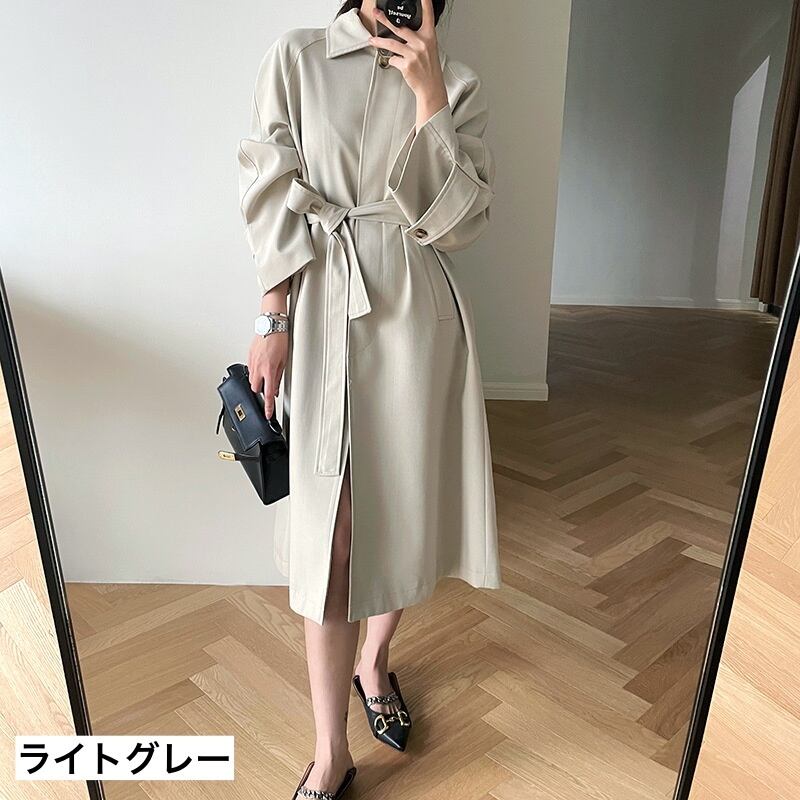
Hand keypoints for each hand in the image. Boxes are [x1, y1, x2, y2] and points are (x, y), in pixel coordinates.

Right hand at [248, 331, 287, 417]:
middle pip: (255, 389)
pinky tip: (262, 366)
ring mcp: (252, 362)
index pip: (268, 394)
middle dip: (260, 392)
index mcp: (268, 370)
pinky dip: (255, 371)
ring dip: (257, 381)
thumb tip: (276, 389)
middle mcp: (258, 367)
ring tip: (265, 375)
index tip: (267, 414)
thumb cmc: (279, 340)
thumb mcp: (284, 361)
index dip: (268, 406)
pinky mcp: (249, 356)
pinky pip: (250, 369)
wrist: (271, 326)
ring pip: (251, 379)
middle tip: (268, 389)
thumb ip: (278, 377)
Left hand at [369, 0, 447, 126]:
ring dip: (379, 41)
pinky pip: (393, 59)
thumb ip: (418, 39)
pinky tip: (397, 64)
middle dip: (385, 20)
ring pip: (391, 44)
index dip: (425, 4)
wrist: (431, 87)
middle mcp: (422, 43)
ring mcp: (414, 54)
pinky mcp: (407, 65)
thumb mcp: (428, 50)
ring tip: (371, 39)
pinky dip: (393, 62)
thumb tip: (402, 32)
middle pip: (400, 28)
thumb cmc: (429, 69)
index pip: (428, 16)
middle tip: (376, 13)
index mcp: (429, 37)